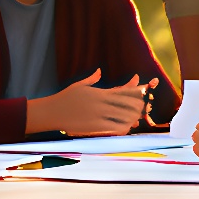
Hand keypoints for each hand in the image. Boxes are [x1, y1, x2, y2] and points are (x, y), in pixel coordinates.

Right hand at [27, 72, 152, 135]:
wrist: (52, 112)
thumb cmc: (64, 98)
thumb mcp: (79, 86)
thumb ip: (92, 79)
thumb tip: (99, 70)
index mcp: (99, 93)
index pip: (122, 91)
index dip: (135, 90)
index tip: (143, 88)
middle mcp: (101, 104)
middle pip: (126, 104)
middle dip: (137, 104)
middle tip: (145, 105)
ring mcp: (99, 116)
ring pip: (122, 116)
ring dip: (132, 117)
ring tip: (138, 117)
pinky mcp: (95, 127)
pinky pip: (113, 128)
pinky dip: (122, 128)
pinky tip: (128, 128)